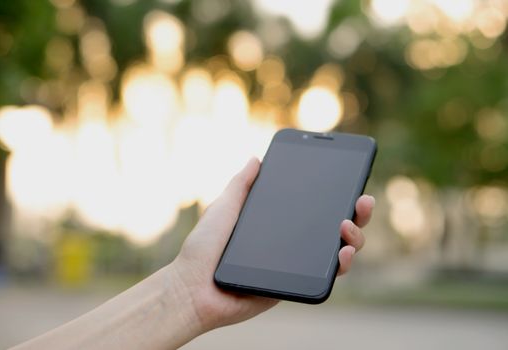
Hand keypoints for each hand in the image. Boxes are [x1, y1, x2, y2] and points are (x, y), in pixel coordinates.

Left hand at [171, 157, 374, 331]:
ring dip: (354, 237)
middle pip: (333, 225)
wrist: (193, 287)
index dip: (334, 193)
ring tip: (347, 226)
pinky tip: (342, 253)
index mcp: (276, 222)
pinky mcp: (295, 284)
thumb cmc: (203, 248)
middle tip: (362, 200)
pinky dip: (341, 264)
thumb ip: (241, 184)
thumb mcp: (224, 207)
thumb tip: (256, 158)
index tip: (348, 178)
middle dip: (356, 212)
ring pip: (337, 250)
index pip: (312, 205)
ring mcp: (295, 263)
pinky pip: (326, 275)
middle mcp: (290, 241)